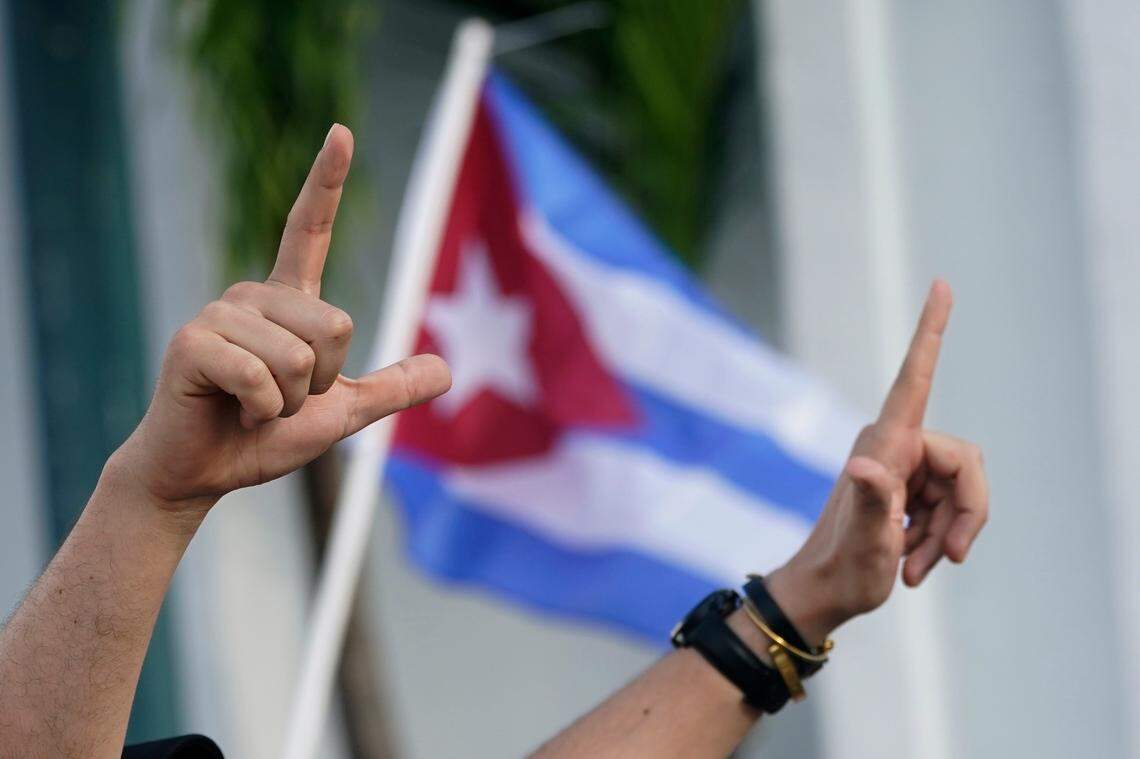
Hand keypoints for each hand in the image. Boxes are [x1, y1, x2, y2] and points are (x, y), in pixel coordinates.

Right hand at [112, 124, 450, 514]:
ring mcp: (220, 314)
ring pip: (302, 358)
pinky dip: (262, 412)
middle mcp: (253, 296)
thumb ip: (389, 389)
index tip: (342, 131)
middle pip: (337, 327)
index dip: (327, 181)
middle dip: (323, 383)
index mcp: (288, 303)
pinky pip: (262, 377)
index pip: (311, 230)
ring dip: (289, 403)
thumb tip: (446, 369)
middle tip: (280, 398)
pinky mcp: (193, 342)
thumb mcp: (342, 412)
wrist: (205, 473)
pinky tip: (234, 412)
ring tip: (253, 406)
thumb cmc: (264, 437)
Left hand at [766, 281, 987, 644]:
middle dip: (966, 513)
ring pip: (962, 491)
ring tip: (915, 566)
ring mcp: (902, 467)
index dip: (930, 333)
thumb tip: (866, 466)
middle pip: (966, 463)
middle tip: (950, 557)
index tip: (941, 285)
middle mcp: (895, 446)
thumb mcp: (866, 541)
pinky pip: (951, 506)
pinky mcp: (908, 488)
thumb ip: (874, 501)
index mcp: (885, 445)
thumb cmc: (842, 569)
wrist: (824, 593)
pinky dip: (941, 539)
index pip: (915, 378)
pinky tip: (913, 563)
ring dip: (949, 535)